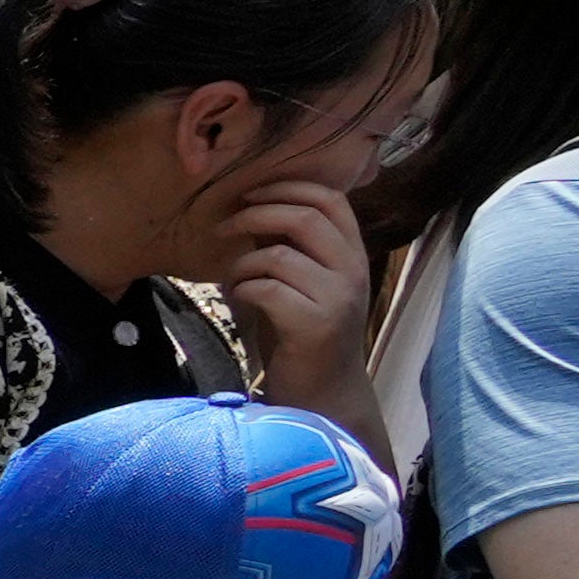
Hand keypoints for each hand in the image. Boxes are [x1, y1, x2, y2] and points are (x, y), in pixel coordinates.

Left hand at [203, 163, 382, 402]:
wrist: (322, 392)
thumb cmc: (302, 334)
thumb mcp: (301, 282)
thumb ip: (288, 246)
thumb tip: (253, 205)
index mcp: (352, 254)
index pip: (331, 198)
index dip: (288, 187)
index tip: (250, 193)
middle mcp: (353, 270)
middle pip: (305, 217)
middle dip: (256, 213)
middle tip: (225, 225)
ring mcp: (337, 298)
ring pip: (278, 255)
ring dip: (242, 263)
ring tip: (233, 279)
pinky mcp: (314, 324)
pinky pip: (266, 289)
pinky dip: (242, 289)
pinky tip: (239, 301)